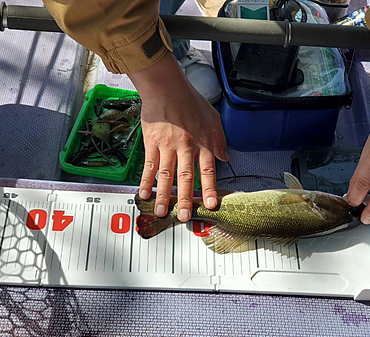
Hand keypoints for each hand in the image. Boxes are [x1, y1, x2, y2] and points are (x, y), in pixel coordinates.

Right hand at [128, 52, 228, 221]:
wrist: (166, 87)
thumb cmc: (190, 100)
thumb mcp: (213, 117)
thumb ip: (219, 139)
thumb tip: (226, 158)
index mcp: (203, 142)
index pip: (208, 171)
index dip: (208, 189)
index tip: (209, 205)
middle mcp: (186, 147)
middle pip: (186, 177)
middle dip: (185, 199)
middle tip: (184, 217)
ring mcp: (167, 146)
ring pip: (166, 175)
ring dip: (164, 195)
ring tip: (162, 212)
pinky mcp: (151, 143)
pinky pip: (149, 165)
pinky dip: (146, 180)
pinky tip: (144, 194)